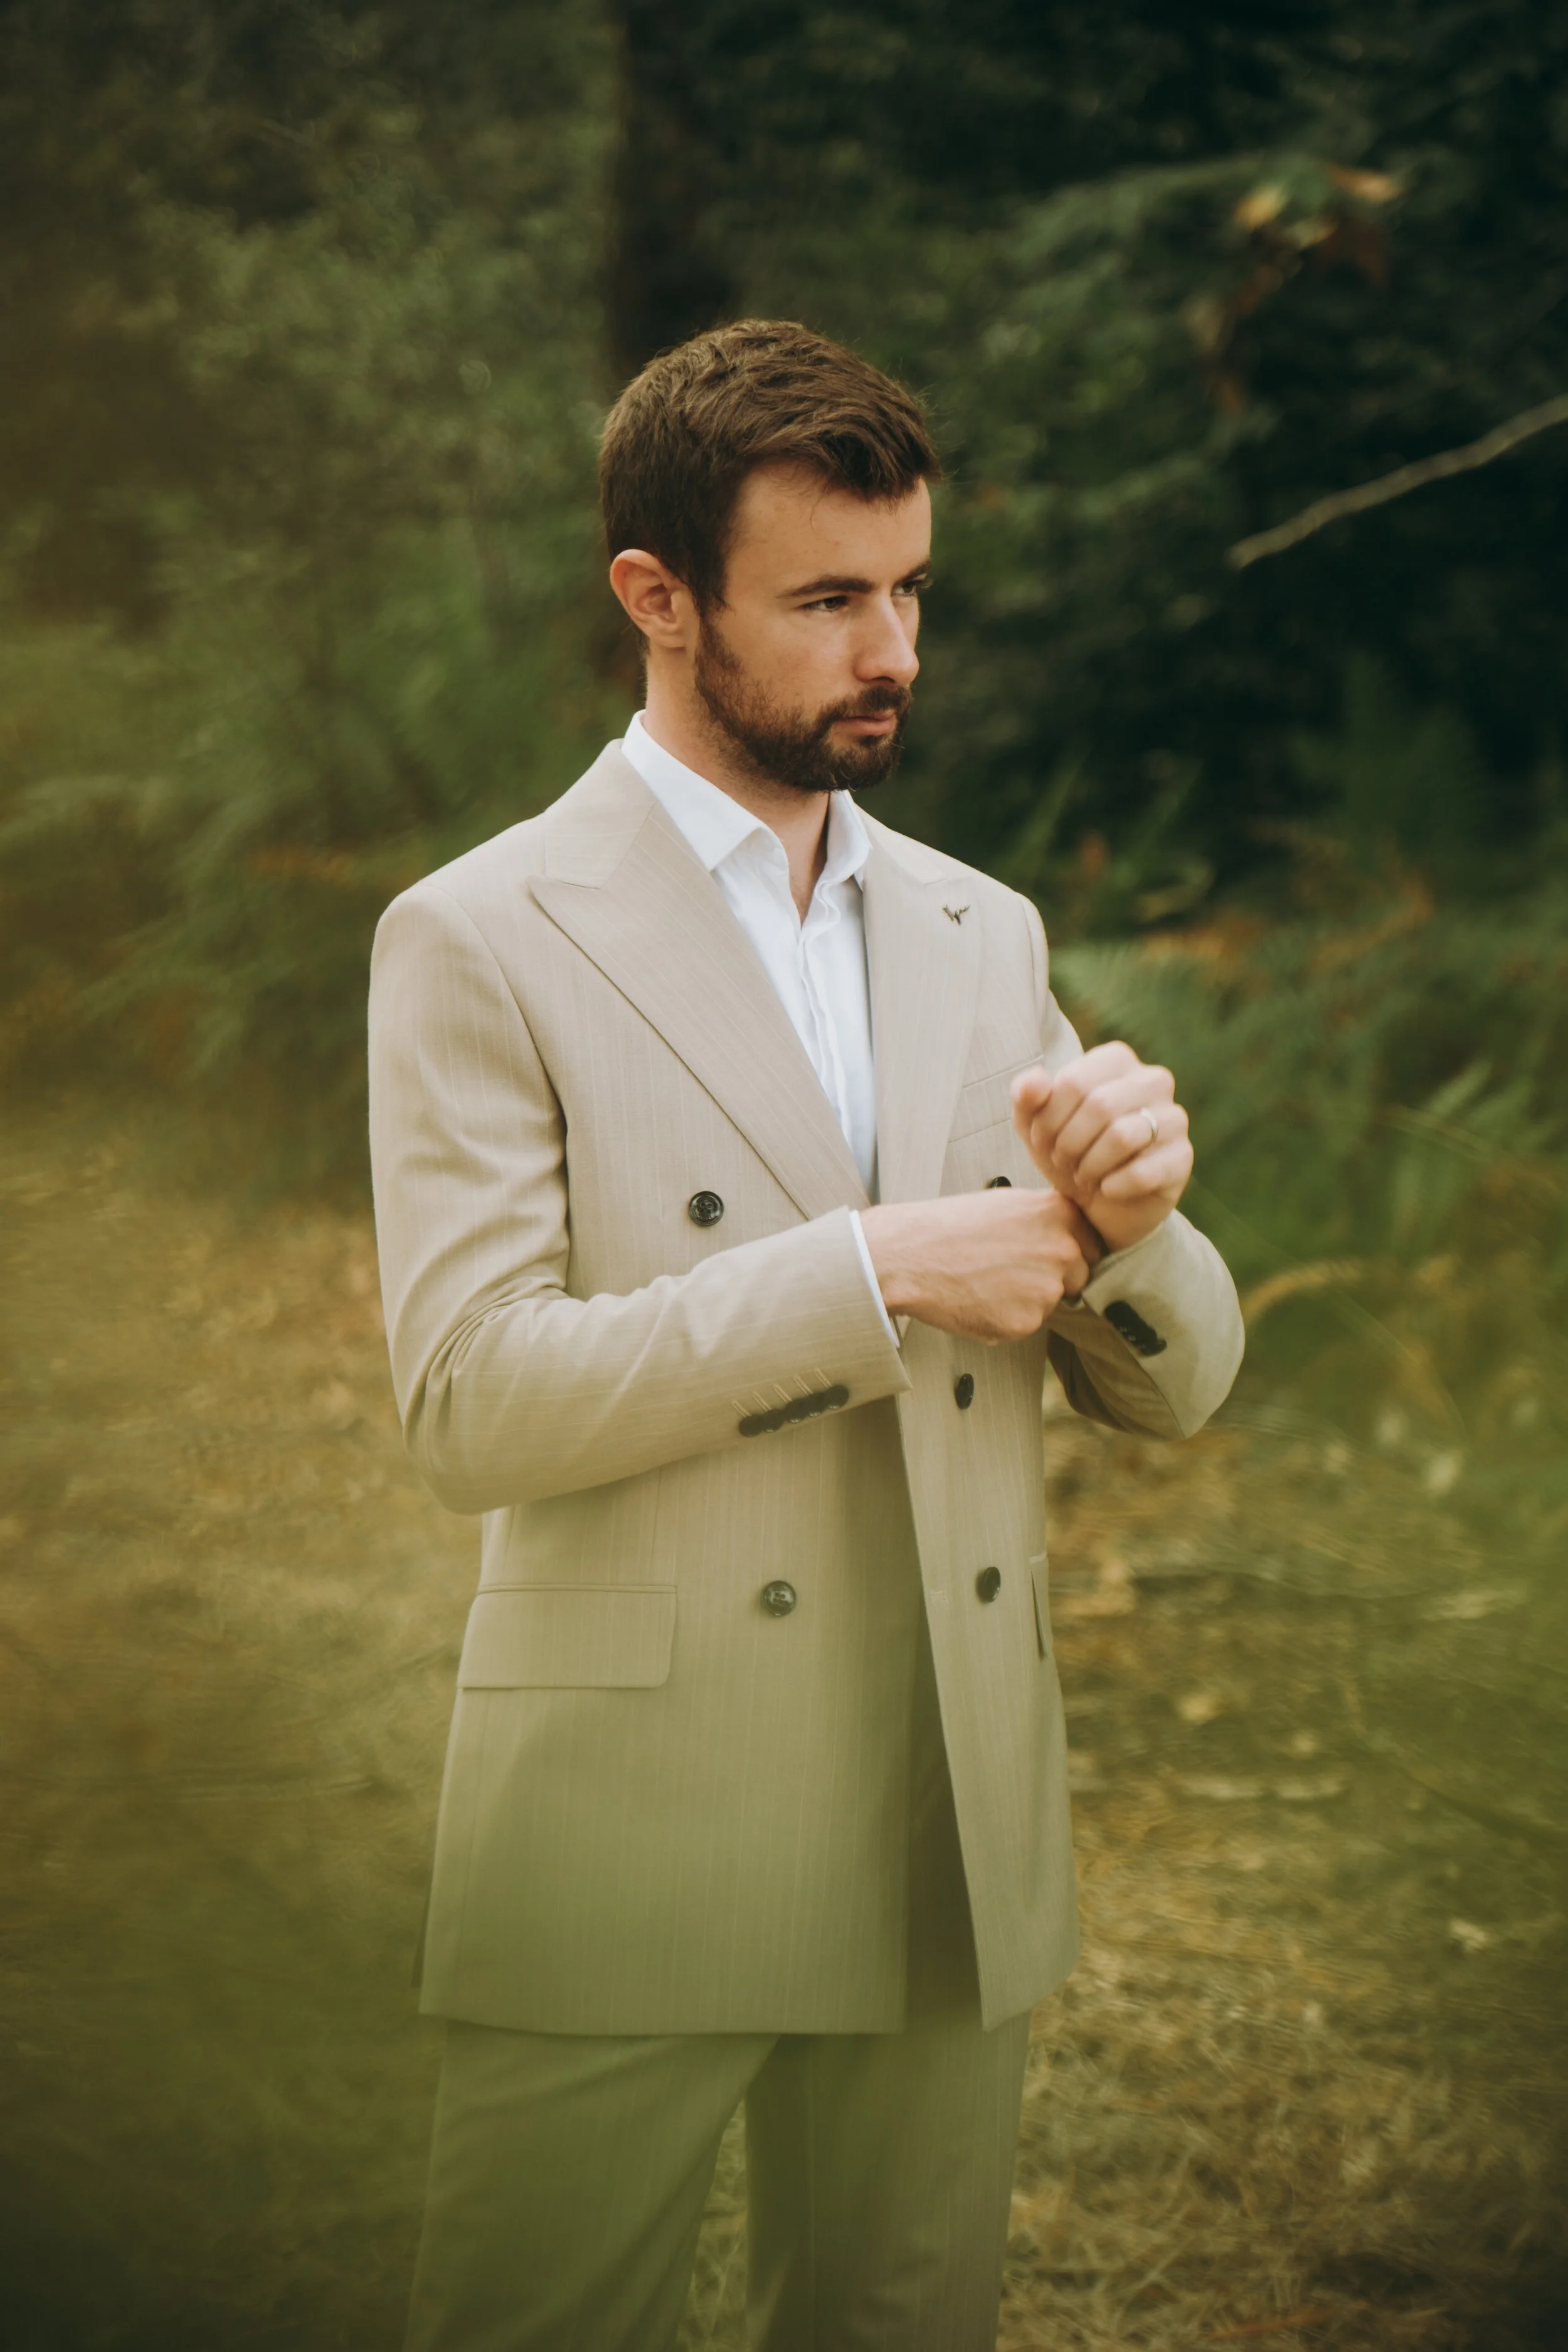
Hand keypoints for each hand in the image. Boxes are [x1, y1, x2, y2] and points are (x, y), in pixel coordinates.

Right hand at [860, 1190, 1102, 1342]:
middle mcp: (1064, 1250)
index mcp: (1061, 1214)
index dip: (1069, 1253)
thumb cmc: (950, 1227)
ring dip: (1029, 1299)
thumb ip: (1047, 1220)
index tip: (1043, 1255)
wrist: (908, 1256)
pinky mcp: (1027, 1322)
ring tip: (987, 1281)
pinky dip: (1007, 1318)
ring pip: (1052, 1303)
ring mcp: (1047, 1288)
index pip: (1092, 1245)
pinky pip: (1027, 1324)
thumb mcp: (1008, 1203)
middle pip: (1079, 1276)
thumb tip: (1071, 1239)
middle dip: (1054, 1278)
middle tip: (1008, 1270)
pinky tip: (979, 1299)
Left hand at [1011, 1043, 1192, 1253]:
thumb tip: (1035, 1080)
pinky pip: (1143, 1172)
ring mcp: (1173, 1118)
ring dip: (1090, 1165)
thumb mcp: (1036, 1124)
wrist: (1102, 1202)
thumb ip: (1027, 1096)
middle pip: (1099, 1106)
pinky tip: (1107, 1189)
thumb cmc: (1070, 1149)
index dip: (1048, 1119)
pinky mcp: (1182, 1158)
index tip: (1042, 1139)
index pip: (1074, 1082)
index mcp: (1116, 1060)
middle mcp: (1152, 1080)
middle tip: (1061, 1160)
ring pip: (1123, 1136)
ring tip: (1083, 1175)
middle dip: (1068, 1142)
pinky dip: (1113, 1187)